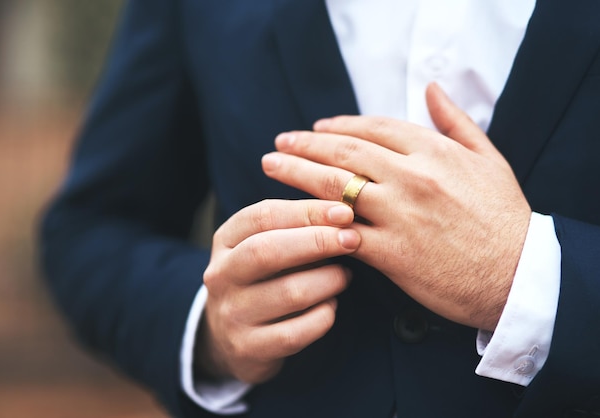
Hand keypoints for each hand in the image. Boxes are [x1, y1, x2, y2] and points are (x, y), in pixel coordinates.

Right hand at [197, 199, 359, 383]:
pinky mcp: (248, 348)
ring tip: (344, 275)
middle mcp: (221, 276)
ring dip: (328, 280)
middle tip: (352, 240)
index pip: (263, 216)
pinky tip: (330, 307)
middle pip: (268, 250)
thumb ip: (295, 228)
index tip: (344, 212)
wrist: (227, 339)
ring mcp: (232, 314)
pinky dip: (322, 316)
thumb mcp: (263, 247)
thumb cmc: (260, 280)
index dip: (307, 211)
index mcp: (225, 241)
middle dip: (317, 241)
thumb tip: (344, 215)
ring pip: (288, 292)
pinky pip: (295, 332)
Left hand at [261, 83, 530, 329]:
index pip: (374, 128)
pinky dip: (316, 225)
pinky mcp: (391, 253)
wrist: (517, 277)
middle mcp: (412, 178)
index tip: (315, 128)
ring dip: (297, 175)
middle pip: (345, 152)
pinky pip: (342, 234)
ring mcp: (399, 215)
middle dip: (305, 145)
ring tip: (272, 166)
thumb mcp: (489, 159)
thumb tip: (432, 88)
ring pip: (336, 188)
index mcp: (434, 152)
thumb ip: (456, 122)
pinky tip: (293, 219)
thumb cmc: (505, 218)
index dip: (339, 125)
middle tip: (279, 143)